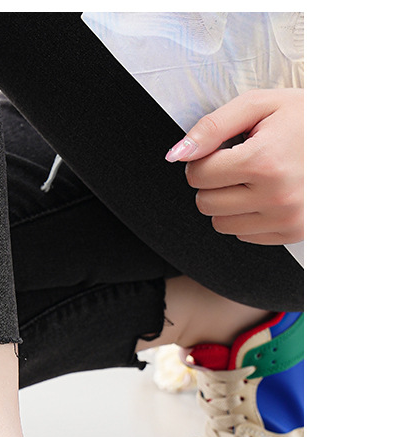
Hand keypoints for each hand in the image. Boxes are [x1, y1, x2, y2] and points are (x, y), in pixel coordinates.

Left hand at [166, 89, 303, 244]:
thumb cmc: (307, 117)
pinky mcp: (291, 233)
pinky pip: (243, 235)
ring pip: (220, 224)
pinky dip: (248, 216)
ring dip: (227, 202)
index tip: (223, 150)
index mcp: (264, 161)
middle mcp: (275, 196)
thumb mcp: (260, 105)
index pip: (198, 175)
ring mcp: (285, 218)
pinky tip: (269, 193)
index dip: (203, 159)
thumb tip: (176, 154)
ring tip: (255, 178)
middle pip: (205, 203)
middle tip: (239, 163)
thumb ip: (212, 127)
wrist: (356, 138)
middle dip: (213, 182)